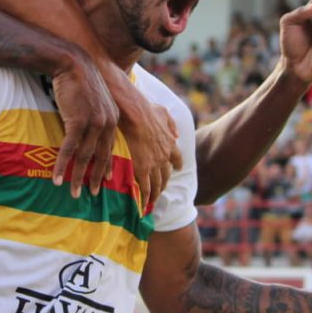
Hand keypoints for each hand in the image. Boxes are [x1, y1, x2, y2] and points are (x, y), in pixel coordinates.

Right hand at [51, 53, 117, 197]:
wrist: (71, 63)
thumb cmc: (79, 79)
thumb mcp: (94, 98)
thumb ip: (95, 114)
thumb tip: (88, 127)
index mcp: (114, 118)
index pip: (110, 148)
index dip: (106, 166)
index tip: (104, 181)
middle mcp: (107, 123)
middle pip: (101, 157)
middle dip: (95, 178)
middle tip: (91, 195)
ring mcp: (93, 123)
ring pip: (85, 157)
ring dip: (77, 176)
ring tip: (72, 192)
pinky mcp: (77, 121)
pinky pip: (69, 150)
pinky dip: (62, 166)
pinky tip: (57, 178)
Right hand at [117, 80, 182, 207]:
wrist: (134, 113)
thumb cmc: (145, 108)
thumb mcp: (163, 112)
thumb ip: (171, 124)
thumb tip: (177, 134)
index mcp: (170, 143)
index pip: (176, 158)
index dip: (175, 165)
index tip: (175, 170)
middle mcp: (164, 156)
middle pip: (166, 175)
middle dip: (164, 184)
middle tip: (161, 191)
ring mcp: (153, 164)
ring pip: (157, 184)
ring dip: (155, 194)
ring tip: (152, 202)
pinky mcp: (141, 169)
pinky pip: (145, 187)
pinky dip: (145, 197)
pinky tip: (143, 204)